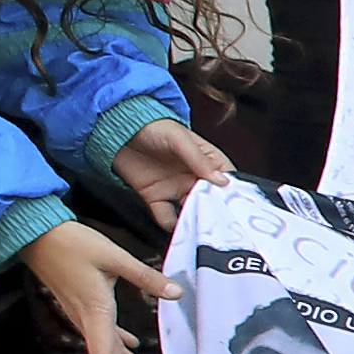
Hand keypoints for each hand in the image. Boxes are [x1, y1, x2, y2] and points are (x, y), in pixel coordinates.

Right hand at [20, 217, 168, 353]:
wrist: (37, 235)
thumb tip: (176, 292)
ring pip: (107, 348)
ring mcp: (82, 314)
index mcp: (94, 310)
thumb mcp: (114, 256)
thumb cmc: (71, 243)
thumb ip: (145, 276)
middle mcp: (87, 318)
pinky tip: (133, 348)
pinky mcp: (81, 305)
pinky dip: (119, 346)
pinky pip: (102, 333)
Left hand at [112, 119, 235, 231]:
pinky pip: (166, 215)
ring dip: (195, 219)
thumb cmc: (152, 126)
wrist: (117, 130)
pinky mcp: (155, 197)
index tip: (236, 205)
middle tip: (218, 221)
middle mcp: (192, 177)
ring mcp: (174, 189)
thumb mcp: (178, 138)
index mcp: (205, 160)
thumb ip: (199, 159)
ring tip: (199, 227)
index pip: (226, 178)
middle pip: (210, 199)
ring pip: (190, 210)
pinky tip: (176, 227)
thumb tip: (221, 180)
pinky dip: (171, 224)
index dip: (232, 192)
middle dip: (215, 211)